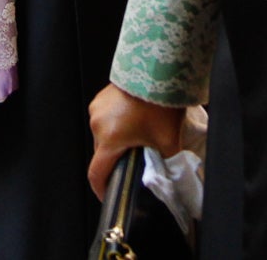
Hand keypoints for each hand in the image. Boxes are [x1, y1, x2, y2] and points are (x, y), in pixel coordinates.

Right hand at [87, 84, 186, 199]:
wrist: (157, 71)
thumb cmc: (160, 104)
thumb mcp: (168, 141)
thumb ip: (167, 164)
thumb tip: (170, 179)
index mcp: (109, 139)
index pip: (96, 173)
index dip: (101, 189)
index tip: (108, 195)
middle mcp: (97, 124)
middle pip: (101, 154)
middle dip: (115, 162)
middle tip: (135, 161)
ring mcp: (97, 109)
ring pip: (103, 136)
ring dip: (116, 142)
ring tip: (137, 137)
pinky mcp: (101, 98)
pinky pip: (104, 120)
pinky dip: (115, 126)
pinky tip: (133, 120)